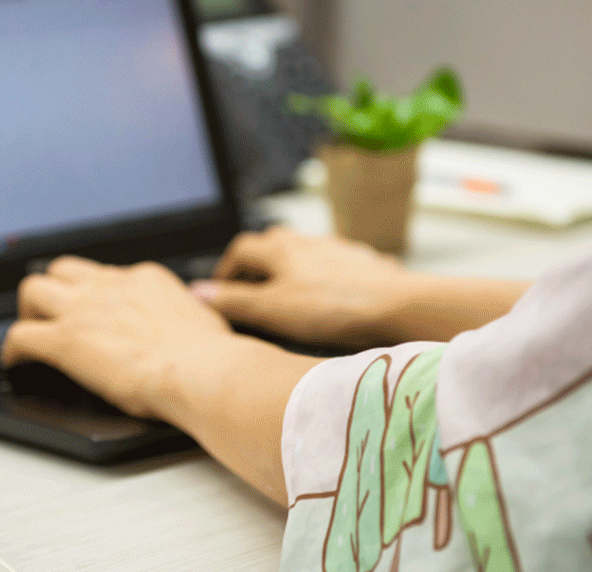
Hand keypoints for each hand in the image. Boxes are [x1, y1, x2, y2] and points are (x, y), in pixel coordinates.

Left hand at [1, 256, 236, 419]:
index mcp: (144, 280)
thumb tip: (190, 320)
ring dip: (28, 311)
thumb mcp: (202, 318)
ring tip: (32, 334)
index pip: (104, 274)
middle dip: (53, 291)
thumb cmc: (211, 356)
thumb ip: (184, 314)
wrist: (201, 371)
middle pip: (62, 269)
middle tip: (53, 317)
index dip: (92, 293)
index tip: (91, 310)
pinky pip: (20, 335)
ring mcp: (84, 310)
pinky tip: (15, 364)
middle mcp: (110, 286)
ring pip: (32, 289)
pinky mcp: (65, 340)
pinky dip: (12, 349)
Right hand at [192, 226, 413, 346]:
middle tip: (251, 286)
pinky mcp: (363, 264)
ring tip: (287, 291)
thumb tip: (198, 292)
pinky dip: (324, 277)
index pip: (241, 249)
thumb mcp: (271, 310)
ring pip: (305, 251)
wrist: (394, 305)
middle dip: (258, 262)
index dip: (227, 268)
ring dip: (291, 266)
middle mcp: (308, 243)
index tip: (222, 287)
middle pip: (272, 242)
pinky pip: (336, 265)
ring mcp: (337, 250)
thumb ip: (233, 301)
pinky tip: (329, 298)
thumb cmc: (333, 307)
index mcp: (280, 250)